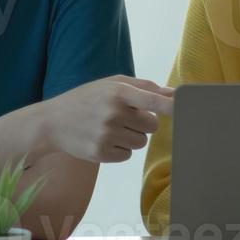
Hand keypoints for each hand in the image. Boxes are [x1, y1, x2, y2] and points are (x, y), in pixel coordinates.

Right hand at [45, 75, 174, 162]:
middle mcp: (113, 113)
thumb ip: (144, 87)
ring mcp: (106, 135)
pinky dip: (120, 149)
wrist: (51, 122)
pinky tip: (104, 139)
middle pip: (152, 125)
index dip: (172, 106)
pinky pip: (127, 155)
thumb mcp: (112, 84)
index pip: (152, 100)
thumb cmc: (87, 99)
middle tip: (125, 117)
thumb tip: (174, 93)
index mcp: (117, 92)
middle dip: (144, 123)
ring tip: (111, 127)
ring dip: (132, 136)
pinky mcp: (100, 153)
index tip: (187, 109)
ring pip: (141, 142)